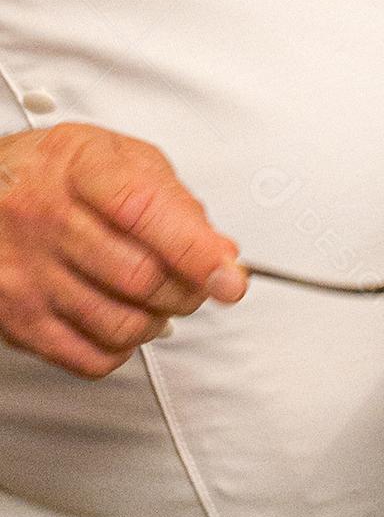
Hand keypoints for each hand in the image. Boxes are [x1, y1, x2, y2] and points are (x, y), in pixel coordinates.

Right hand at [0, 122, 246, 377]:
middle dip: (187, 290)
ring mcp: (27, 272)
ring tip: (153, 300)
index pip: (143, 211)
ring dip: (157, 322)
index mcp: (76, 168)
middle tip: (192, 283)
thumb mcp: (117, 159)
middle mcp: (43, 218)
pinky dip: (122, 348)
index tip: (230, 277)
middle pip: (142, 277)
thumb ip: (175, 201)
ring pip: (123, 325)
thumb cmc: (55, 176)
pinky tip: (117, 319)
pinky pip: (93, 358)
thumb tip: (221, 253)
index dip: (196, 250)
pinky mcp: (18, 320)